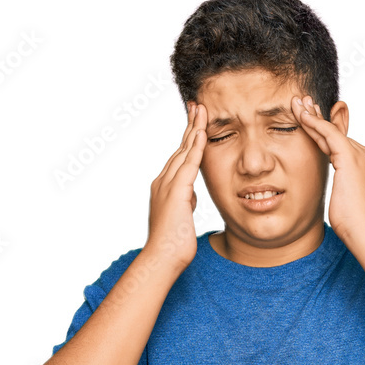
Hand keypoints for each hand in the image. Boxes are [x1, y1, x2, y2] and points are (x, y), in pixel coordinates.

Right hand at [144, 101, 206, 272]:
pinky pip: (189, 164)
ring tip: (201, 110)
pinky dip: (196, 147)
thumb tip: (190, 196)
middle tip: (197, 105)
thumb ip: (185, 202)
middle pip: (180, 148)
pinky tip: (202, 133)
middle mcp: (163, 181)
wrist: (162, 259)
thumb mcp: (182, 217)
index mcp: (166, 187)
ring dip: (193, 129)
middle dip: (190, 126)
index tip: (196, 122)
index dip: (189, 139)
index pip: (180, 157)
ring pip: (184, 151)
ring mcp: (168, 185)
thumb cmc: (173, 244)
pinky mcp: (176, 192)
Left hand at [292, 95, 364, 238]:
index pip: (339, 142)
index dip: (322, 129)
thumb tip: (334, 185)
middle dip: (317, 117)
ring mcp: (360, 154)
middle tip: (301, 101)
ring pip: (331, 131)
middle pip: (335, 132)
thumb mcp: (343, 198)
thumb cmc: (352, 222)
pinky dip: (314, 124)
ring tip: (296, 102)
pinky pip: (330, 134)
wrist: (363, 229)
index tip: (308, 118)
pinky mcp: (350, 157)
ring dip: (311, 116)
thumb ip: (339, 184)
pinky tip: (301, 116)